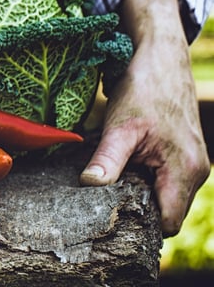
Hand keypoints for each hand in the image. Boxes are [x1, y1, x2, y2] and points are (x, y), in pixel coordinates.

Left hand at [80, 0, 209, 236]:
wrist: (160, 58)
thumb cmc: (144, 90)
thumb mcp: (119, 126)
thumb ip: (107, 159)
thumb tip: (90, 185)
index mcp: (186, 172)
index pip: (167, 223)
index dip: (140, 228)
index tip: (109, 223)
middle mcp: (196, 172)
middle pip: (167, 212)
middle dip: (138, 212)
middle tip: (103, 207)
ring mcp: (191, 163)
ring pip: (165, 195)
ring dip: (140, 193)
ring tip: (110, 185)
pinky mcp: (182, 153)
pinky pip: (164, 179)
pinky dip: (144, 178)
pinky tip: (122, 170)